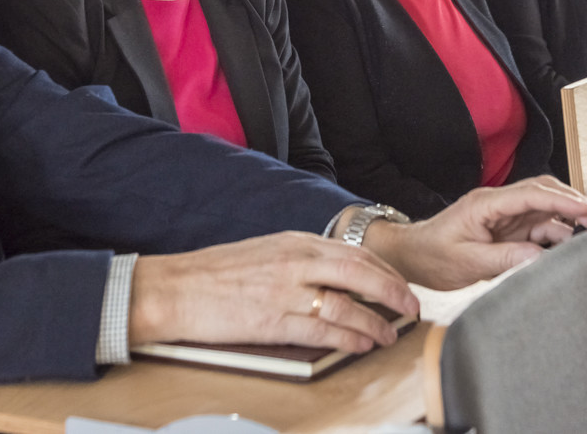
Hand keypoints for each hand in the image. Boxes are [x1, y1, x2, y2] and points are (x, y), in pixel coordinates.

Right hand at [128, 231, 418, 354]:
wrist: (175, 289)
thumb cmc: (214, 274)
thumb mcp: (264, 252)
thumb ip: (299, 260)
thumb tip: (333, 275)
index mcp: (294, 242)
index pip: (354, 252)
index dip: (385, 270)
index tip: (401, 284)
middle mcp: (295, 261)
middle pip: (361, 272)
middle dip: (393, 291)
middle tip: (412, 307)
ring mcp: (286, 291)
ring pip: (348, 304)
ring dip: (376, 321)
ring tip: (390, 333)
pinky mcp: (274, 321)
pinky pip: (324, 329)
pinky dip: (349, 337)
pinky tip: (362, 344)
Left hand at [361, 176, 586, 290]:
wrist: (411, 256)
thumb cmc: (432, 256)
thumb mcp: (467, 262)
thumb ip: (504, 259)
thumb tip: (540, 258)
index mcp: (486, 203)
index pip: (531, 194)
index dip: (563, 200)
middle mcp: (499, 203)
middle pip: (544, 192)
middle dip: (574, 204)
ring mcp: (504, 215)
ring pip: (545, 209)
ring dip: (569, 220)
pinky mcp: (507, 229)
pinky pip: (538, 227)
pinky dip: (557, 235)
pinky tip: (570, 248)